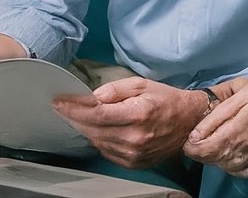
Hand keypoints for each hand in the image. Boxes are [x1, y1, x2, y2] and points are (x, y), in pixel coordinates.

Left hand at [52, 77, 206, 168]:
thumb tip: (92, 97)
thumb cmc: (165, 100)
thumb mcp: (141, 84)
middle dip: (75, 118)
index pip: (96, 115)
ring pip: (97, 142)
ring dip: (85, 129)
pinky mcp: (134, 163)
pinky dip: (99, 139)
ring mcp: (134, 154)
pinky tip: (99, 129)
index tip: (59, 102)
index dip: (74, 109)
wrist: (189, 123)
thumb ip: (114, 90)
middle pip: (93, 130)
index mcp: (137, 114)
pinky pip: (107, 151)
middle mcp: (135, 137)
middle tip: (63, 107)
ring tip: (79, 116)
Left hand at [184, 72, 247, 176]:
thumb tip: (195, 135)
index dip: (190, 146)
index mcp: (233, 134)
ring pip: (222, 166)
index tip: (188, 137)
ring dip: (212, 156)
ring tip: (211, 141)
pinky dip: (228, 163)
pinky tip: (228, 151)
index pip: (202, 150)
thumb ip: (214, 118)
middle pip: (210, 159)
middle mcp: (242, 151)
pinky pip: (237, 170)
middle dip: (199, 150)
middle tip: (197, 137)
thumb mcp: (237, 97)